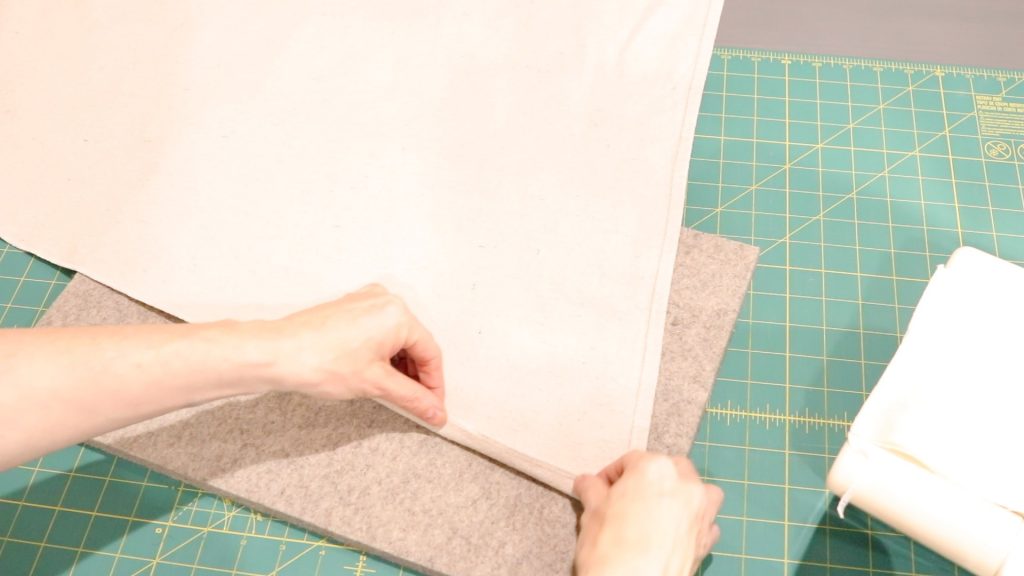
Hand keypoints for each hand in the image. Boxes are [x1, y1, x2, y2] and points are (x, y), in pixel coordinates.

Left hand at [257, 284, 445, 425]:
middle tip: (417, 403)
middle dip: (417, 376)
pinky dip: (383, 354)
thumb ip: (412, 398)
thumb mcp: (375, 384)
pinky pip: (379, 331)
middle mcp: (384, 301)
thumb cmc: (318, 360)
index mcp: (397, 314)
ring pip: (397, 338)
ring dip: (400, 366)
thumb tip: (434, 410)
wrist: (276, 354)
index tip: (434, 406)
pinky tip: (377, 374)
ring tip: (394, 392)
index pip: (430, 353)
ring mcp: (366, 302)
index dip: (434, 384)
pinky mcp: (351, 308)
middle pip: (415, 344)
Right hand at [573, 451, 722, 575]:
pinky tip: (675, 534)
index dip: (610, 475)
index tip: (599, 489)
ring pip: (699, 490)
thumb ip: (592, 491)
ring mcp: (702, 511)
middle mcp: (684, 484)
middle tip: (627, 498)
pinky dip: (693, 522)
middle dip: (650, 478)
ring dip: (683, 493)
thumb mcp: (592, 513)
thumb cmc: (610, 548)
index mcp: (654, 469)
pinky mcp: (708, 539)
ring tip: (661, 509)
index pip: (630, 461)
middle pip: (670, 468)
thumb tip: (587, 483)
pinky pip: (706, 521)